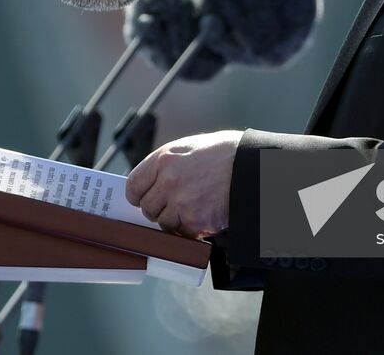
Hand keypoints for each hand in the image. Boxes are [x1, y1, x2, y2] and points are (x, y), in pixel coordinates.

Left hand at [125, 130, 242, 238]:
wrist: (250, 165)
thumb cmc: (221, 154)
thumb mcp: (187, 149)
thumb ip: (165, 166)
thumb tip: (149, 185)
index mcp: (163, 160)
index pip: (133, 187)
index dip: (138, 195)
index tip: (143, 198)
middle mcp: (168, 181)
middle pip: (147, 208)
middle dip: (159, 208)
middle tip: (176, 202)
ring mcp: (182, 203)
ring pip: (164, 223)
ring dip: (175, 220)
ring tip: (194, 205)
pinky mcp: (196, 221)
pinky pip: (183, 233)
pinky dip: (192, 228)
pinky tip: (204, 213)